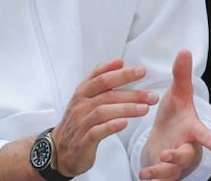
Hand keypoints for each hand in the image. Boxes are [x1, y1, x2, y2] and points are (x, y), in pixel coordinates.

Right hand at [51, 59, 158, 176]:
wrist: (60, 149)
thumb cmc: (78, 120)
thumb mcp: (85, 95)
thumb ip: (99, 78)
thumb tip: (118, 62)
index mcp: (83, 92)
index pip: (102, 78)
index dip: (121, 73)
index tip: (141, 71)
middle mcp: (81, 105)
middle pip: (107, 94)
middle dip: (131, 93)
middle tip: (150, 95)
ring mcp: (81, 123)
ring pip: (103, 111)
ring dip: (126, 109)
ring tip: (144, 109)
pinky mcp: (83, 141)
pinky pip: (96, 132)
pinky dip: (111, 126)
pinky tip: (124, 123)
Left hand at [140, 50, 210, 179]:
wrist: (168, 138)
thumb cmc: (176, 116)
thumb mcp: (178, 96)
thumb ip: (181, 76)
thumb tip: (184, 50)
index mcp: (191, 129)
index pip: (203, 134)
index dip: (210, 139)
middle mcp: (187, 148)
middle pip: (187, 155)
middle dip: (178, 156)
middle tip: (168, 154)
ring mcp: (177, 163)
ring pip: (172, 171)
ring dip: (160, 172)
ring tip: (146, 172)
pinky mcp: (166, 173)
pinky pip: (162, 180)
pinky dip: (153, 179)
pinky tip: (142, 176)